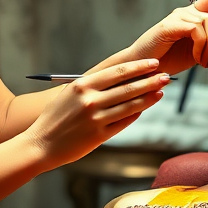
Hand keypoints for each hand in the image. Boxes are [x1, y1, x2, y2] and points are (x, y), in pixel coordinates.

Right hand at [26, 59, 170, 168]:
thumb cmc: (56, 117)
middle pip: (128, 87)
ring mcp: (96, 119)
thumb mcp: (70, 94)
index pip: (118, 72)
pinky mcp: (99, 136)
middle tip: (166, 76)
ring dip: (149, 97)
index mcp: (83, 85)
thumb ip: (92, 86)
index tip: (154, 63)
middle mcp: (90, 100)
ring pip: (130, 105)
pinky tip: (146, 107)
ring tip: (161, 91)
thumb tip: (121, 78)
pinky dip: (136, 114)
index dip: (139, 67)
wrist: (41, 144)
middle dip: (151, 80)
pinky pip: (124, 122)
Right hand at [127, 0, 207, 75]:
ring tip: (199, 62)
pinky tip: (194, 58)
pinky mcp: (170, 25)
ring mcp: (177, 17)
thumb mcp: (197, 51)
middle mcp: (185, 12)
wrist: (144, 69)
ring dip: (207, 46)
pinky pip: (195, 30)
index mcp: (193, 16)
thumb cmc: (169, 60)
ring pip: (206, 23)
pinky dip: (199, 46)